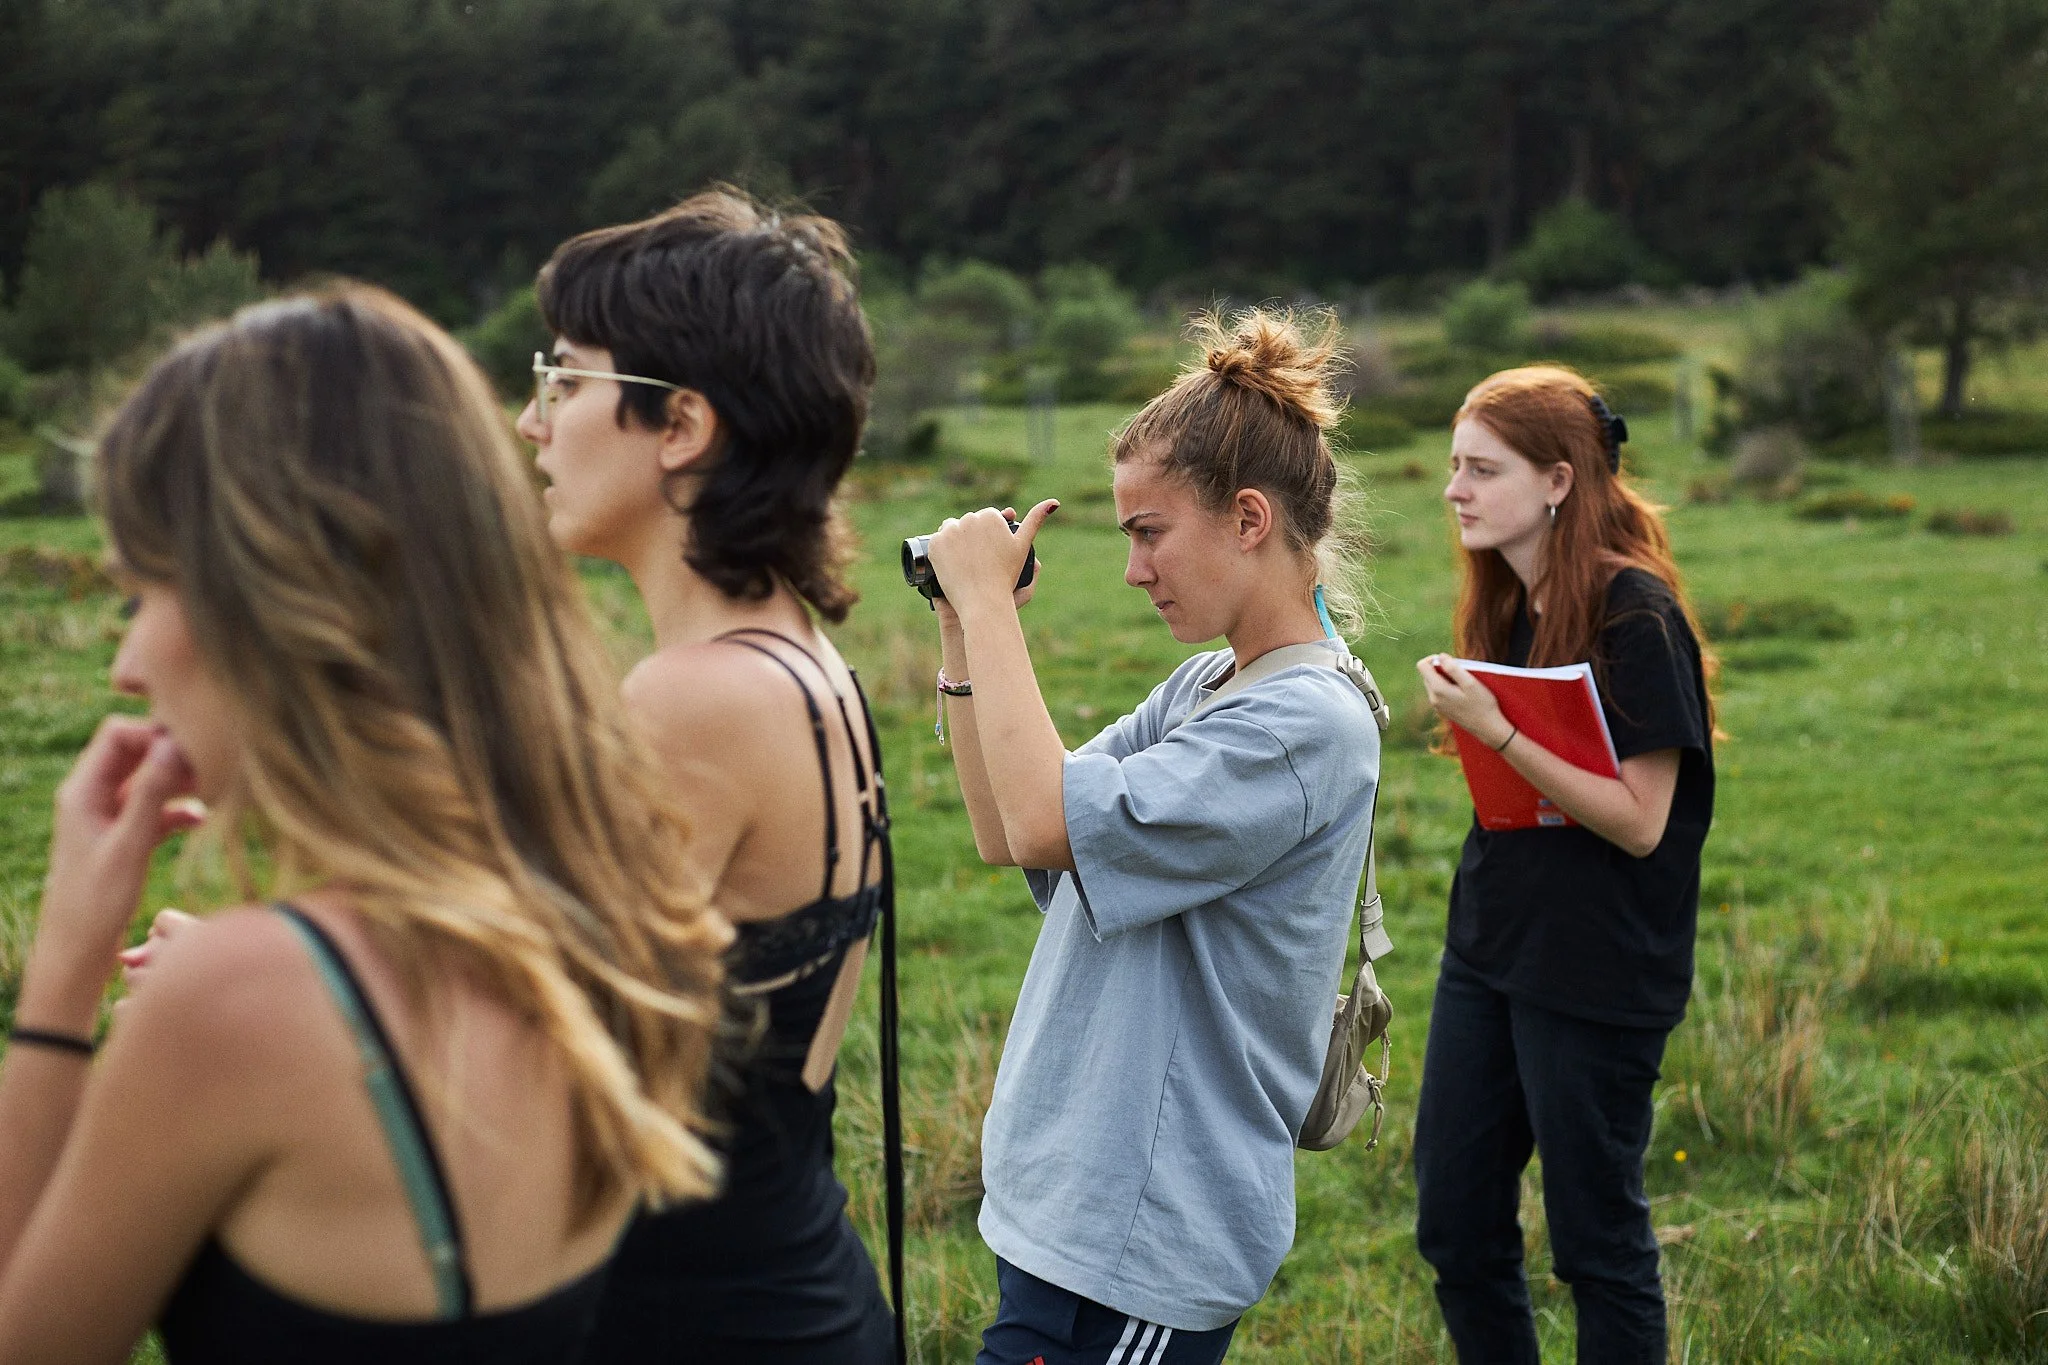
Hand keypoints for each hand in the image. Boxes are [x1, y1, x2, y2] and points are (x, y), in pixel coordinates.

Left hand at [31, 718, 203, 1010]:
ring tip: (214, 793)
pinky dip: (177, 809)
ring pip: (148, 779)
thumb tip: (174, 743)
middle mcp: (91, 795)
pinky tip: (201, 820)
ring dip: (179, 782)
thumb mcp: (129, 845)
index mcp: (82, 790)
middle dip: (172, 754)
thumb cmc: (96, 902)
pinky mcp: (122, 834)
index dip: (155, 732)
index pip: (118, 733)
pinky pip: (154, 807)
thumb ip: (152, 793)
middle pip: (135, 751)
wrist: (77, 951)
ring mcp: (106, 815)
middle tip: (211, 769)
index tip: (193, 749)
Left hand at [925, 499, 1057, 620]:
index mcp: (989, 516)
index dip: (986, 537)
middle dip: (970, 538)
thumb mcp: (1022, 547)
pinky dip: (941, 551)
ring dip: (955, 541)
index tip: (989, 553)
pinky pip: (936, 542)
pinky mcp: (934, 544)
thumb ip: (1035, 521)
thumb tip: (1054, 502)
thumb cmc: (1006, 575)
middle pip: (967, 524)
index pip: (984, 520)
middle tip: (976, 560)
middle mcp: (968, 518)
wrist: (983, 600)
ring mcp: (949, 531)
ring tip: (964, 561)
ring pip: (951, 531)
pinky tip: (951, 561)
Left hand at [1415, 654, 1512, 748]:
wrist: (1487, 728)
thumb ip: (1453, 668)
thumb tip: (1440, 656)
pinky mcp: (1442, 709)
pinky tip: (1462, 692)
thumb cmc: (1482, 704)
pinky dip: (1447, 687)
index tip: (1448, 660)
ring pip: (1433, 683)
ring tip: (1462, 683)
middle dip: (1440, 668)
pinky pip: (1439, 692)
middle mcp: (1433, 698)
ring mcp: (1437, 705)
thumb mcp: (1470, 683)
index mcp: (1438, 690)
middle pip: (1427, 674)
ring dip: (1444, 677)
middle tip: (1460, 672)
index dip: (1433, 658)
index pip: (1422, 666)